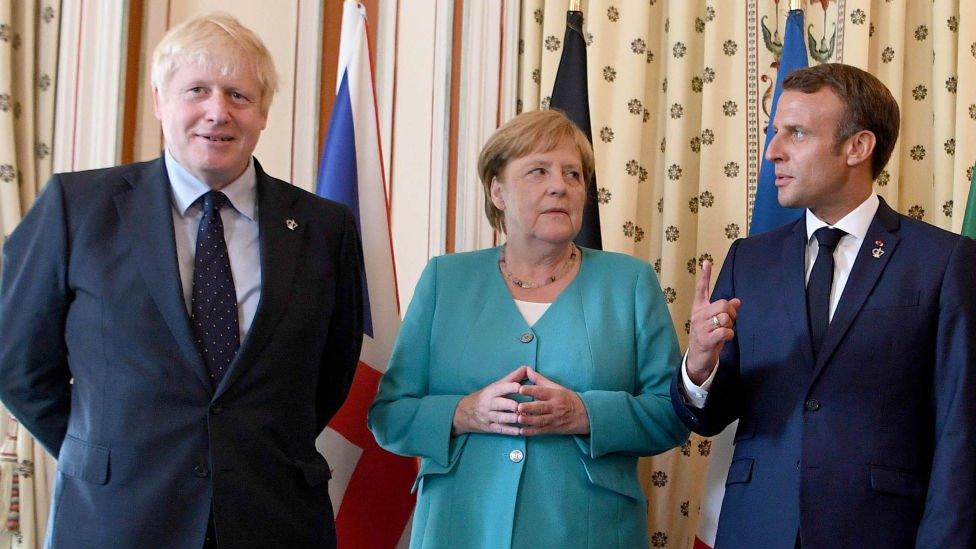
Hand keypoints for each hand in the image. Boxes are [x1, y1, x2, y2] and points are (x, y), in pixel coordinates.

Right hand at [452, 366, 526, 435]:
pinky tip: (519, 432)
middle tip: (519, 406)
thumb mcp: (496, 385)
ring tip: (522, 418)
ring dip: (511, 419)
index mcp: (491, 392)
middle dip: (508, 405)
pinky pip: (500, 429)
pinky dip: (510, 431)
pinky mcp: (490, 428)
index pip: (500, 388)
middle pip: (498, 404)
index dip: (509, 387)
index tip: (519, 387)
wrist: (465, 413)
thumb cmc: (486, 397)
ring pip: (500, 418)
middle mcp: (488, 404)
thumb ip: (513, 377)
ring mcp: (488, 416)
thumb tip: (527, 367)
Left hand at [516, 368, 589, 435]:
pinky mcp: (553, 429)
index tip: (520, 389)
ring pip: (540, 420)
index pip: (541, 391)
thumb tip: (527, 369)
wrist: (585, 415)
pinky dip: (532, 432)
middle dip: (529, 408)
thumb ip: (539, 379)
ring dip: (529, 421)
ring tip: (518, 419)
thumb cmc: (568, 398)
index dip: (531, 390)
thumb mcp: (556, 387)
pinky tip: (522, 432)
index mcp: (554, 394)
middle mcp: (554, 407)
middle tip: (518, 407)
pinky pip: (541, 431)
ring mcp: (554, 419)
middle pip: (541, 407)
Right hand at [686, 260, 740, 384]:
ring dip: (730, 325)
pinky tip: (725, 338)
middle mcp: (697, 315)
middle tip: (728, 321)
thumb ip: (725, 311)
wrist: (698, 358)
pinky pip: (726, 331)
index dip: (705, 275)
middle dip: (731, 313)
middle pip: (722, 304)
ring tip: (724, 331)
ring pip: (725, 318)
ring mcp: (700, 327)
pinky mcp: (705, 339)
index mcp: (699, 309)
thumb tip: (737, 301)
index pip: (701, 289)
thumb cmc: (709, 337)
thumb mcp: (716, 323)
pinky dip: (730, 335)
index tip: (706, 261)